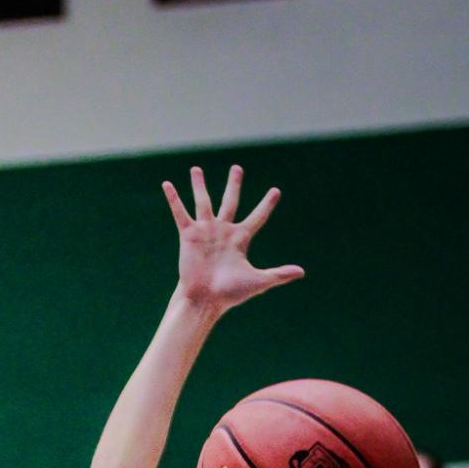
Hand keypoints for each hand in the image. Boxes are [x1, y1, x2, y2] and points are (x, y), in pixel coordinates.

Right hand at [165, 164, 302, 316]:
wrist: (205, 299)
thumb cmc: (230, 294)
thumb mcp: (258, 281)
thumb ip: (278, 274)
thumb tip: (301, 272)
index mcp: (240, 239)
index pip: (257, 217)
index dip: (266, 205)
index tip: (275, 191)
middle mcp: (222, 231)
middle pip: (230, 201)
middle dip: (234, 185)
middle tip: (237, 168)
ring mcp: (205, 231)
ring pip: (203, 202)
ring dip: (199, 185)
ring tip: (196, 169)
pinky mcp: (188, 235)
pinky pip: (180, 213)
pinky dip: (173, 199)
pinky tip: (167, 184)